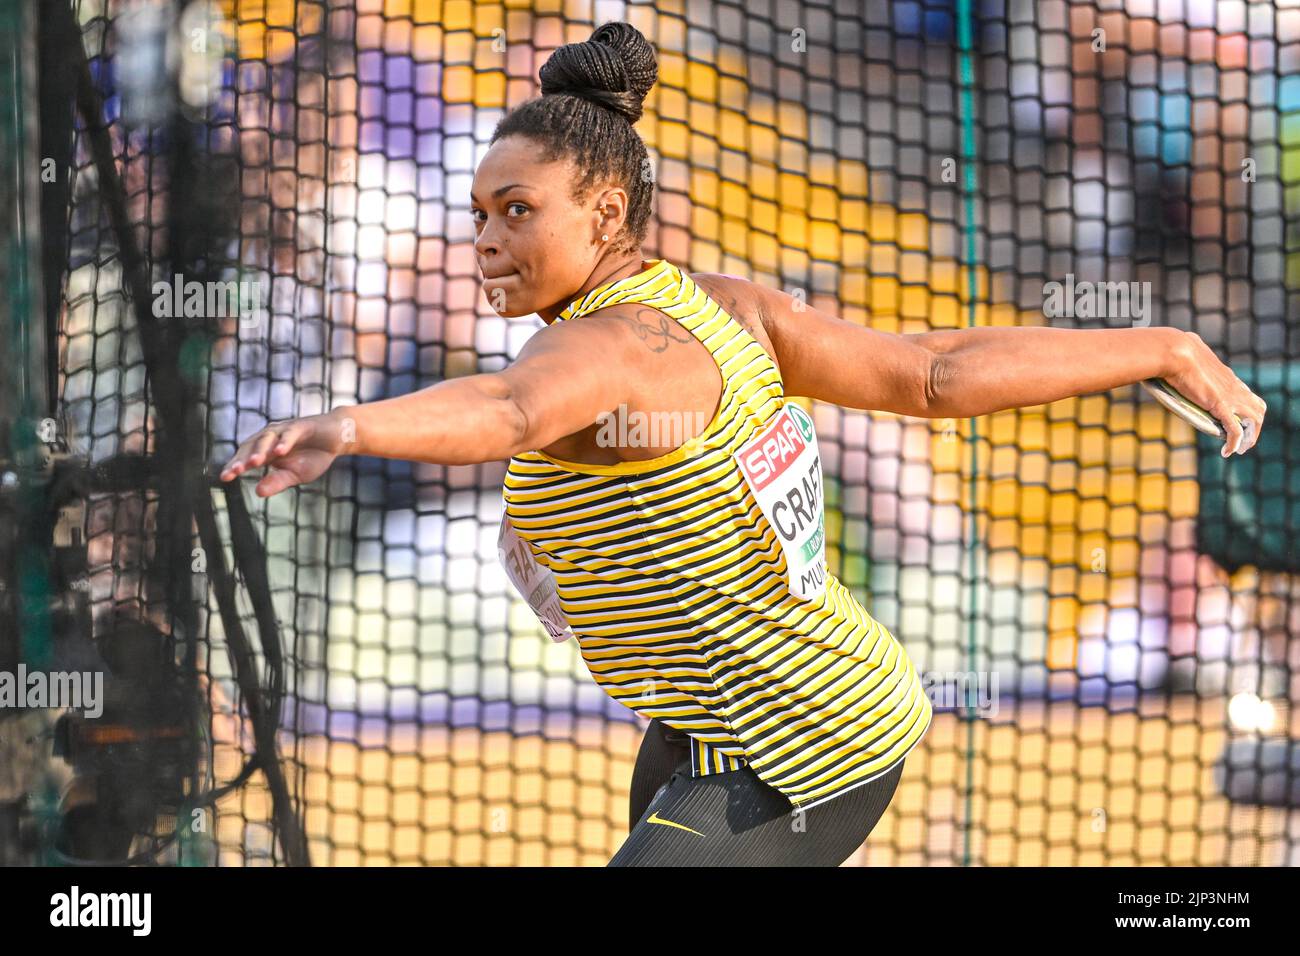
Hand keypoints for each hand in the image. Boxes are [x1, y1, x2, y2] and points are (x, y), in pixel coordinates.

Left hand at [219, 410, 353, 495]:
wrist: (337, 438)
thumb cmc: (313, 456)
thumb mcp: (295, 475)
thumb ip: (277, 482)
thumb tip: (258, 492)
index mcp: (266, 450)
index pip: (246, 458)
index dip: (235, 466)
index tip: (224, 478)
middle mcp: (271, 437)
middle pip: (251, 446)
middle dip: (242, 459)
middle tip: (234, 472)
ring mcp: (285, 430)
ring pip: (267, 438)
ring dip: (260, 450)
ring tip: (254, 463)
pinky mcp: (301, 426)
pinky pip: (290, 433)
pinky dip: (284, 442)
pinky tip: (280, 452)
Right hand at [1164, 332, 1266, 456]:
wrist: (1174, 351)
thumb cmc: (1172, 350)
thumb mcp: (1183, 351)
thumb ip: (1184, 355)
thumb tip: (1169, 351)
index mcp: (1224, 373)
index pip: (1243, 392)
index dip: (1242, 407)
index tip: (1234, 418)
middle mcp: (1233, 385)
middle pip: (1257, 407)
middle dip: (1254, 425)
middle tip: (1243, 439)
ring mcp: (1230, 395)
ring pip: (1255, 419)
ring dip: (1250, 437)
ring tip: (1240, 449)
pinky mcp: (1222, 406)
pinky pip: (1236, 429)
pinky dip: (1235, 443)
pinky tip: (1227, 452)